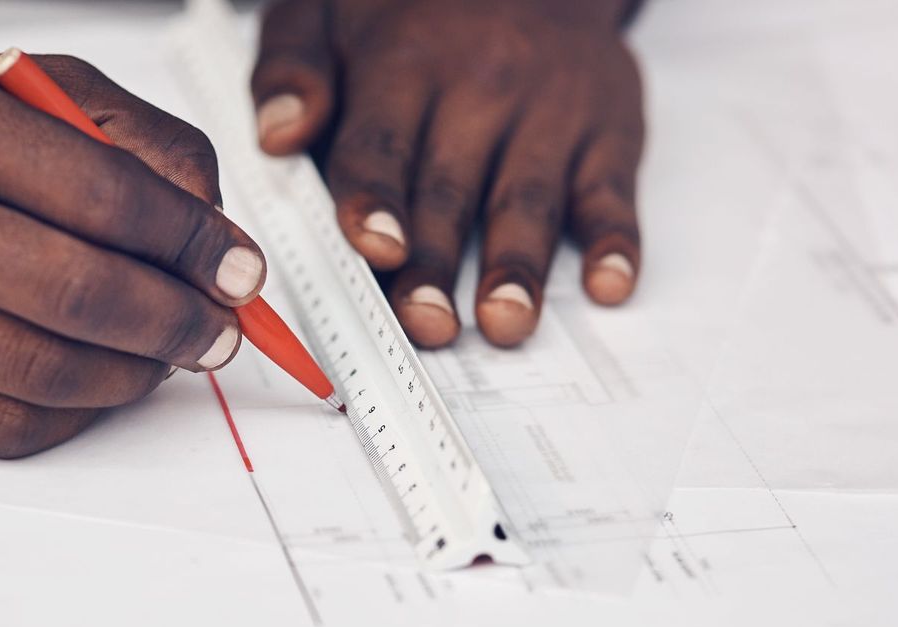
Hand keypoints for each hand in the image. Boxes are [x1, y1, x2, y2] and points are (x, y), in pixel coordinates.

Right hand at [0, 51, 264, 456]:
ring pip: (47, 374)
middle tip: (217, 331)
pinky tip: (96, 386)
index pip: (109, 198)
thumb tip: (215, 233)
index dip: (196, 245)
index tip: (240, 272)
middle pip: (83, 297)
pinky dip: (75, 417)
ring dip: (134, 375)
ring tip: (162, 355)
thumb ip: (131, 138)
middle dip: (179, 324)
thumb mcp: (19, 86)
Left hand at [252, 0, 643, 347]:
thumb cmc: (416, 10)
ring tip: (506, 323)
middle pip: (451, 189)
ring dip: (518, 266)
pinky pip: (616, 189)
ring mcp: (552, 110)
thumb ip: (290, 69)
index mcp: (404, 63)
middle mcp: (483, 86)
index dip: (378, 199)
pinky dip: (618, 240)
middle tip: (427, 324)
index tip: (377, 247)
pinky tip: (609, 284)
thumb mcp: (330, 10)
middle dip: (437, 262)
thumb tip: (279, 134)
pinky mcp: (610, 130)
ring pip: (530, 198)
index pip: (382, 143)